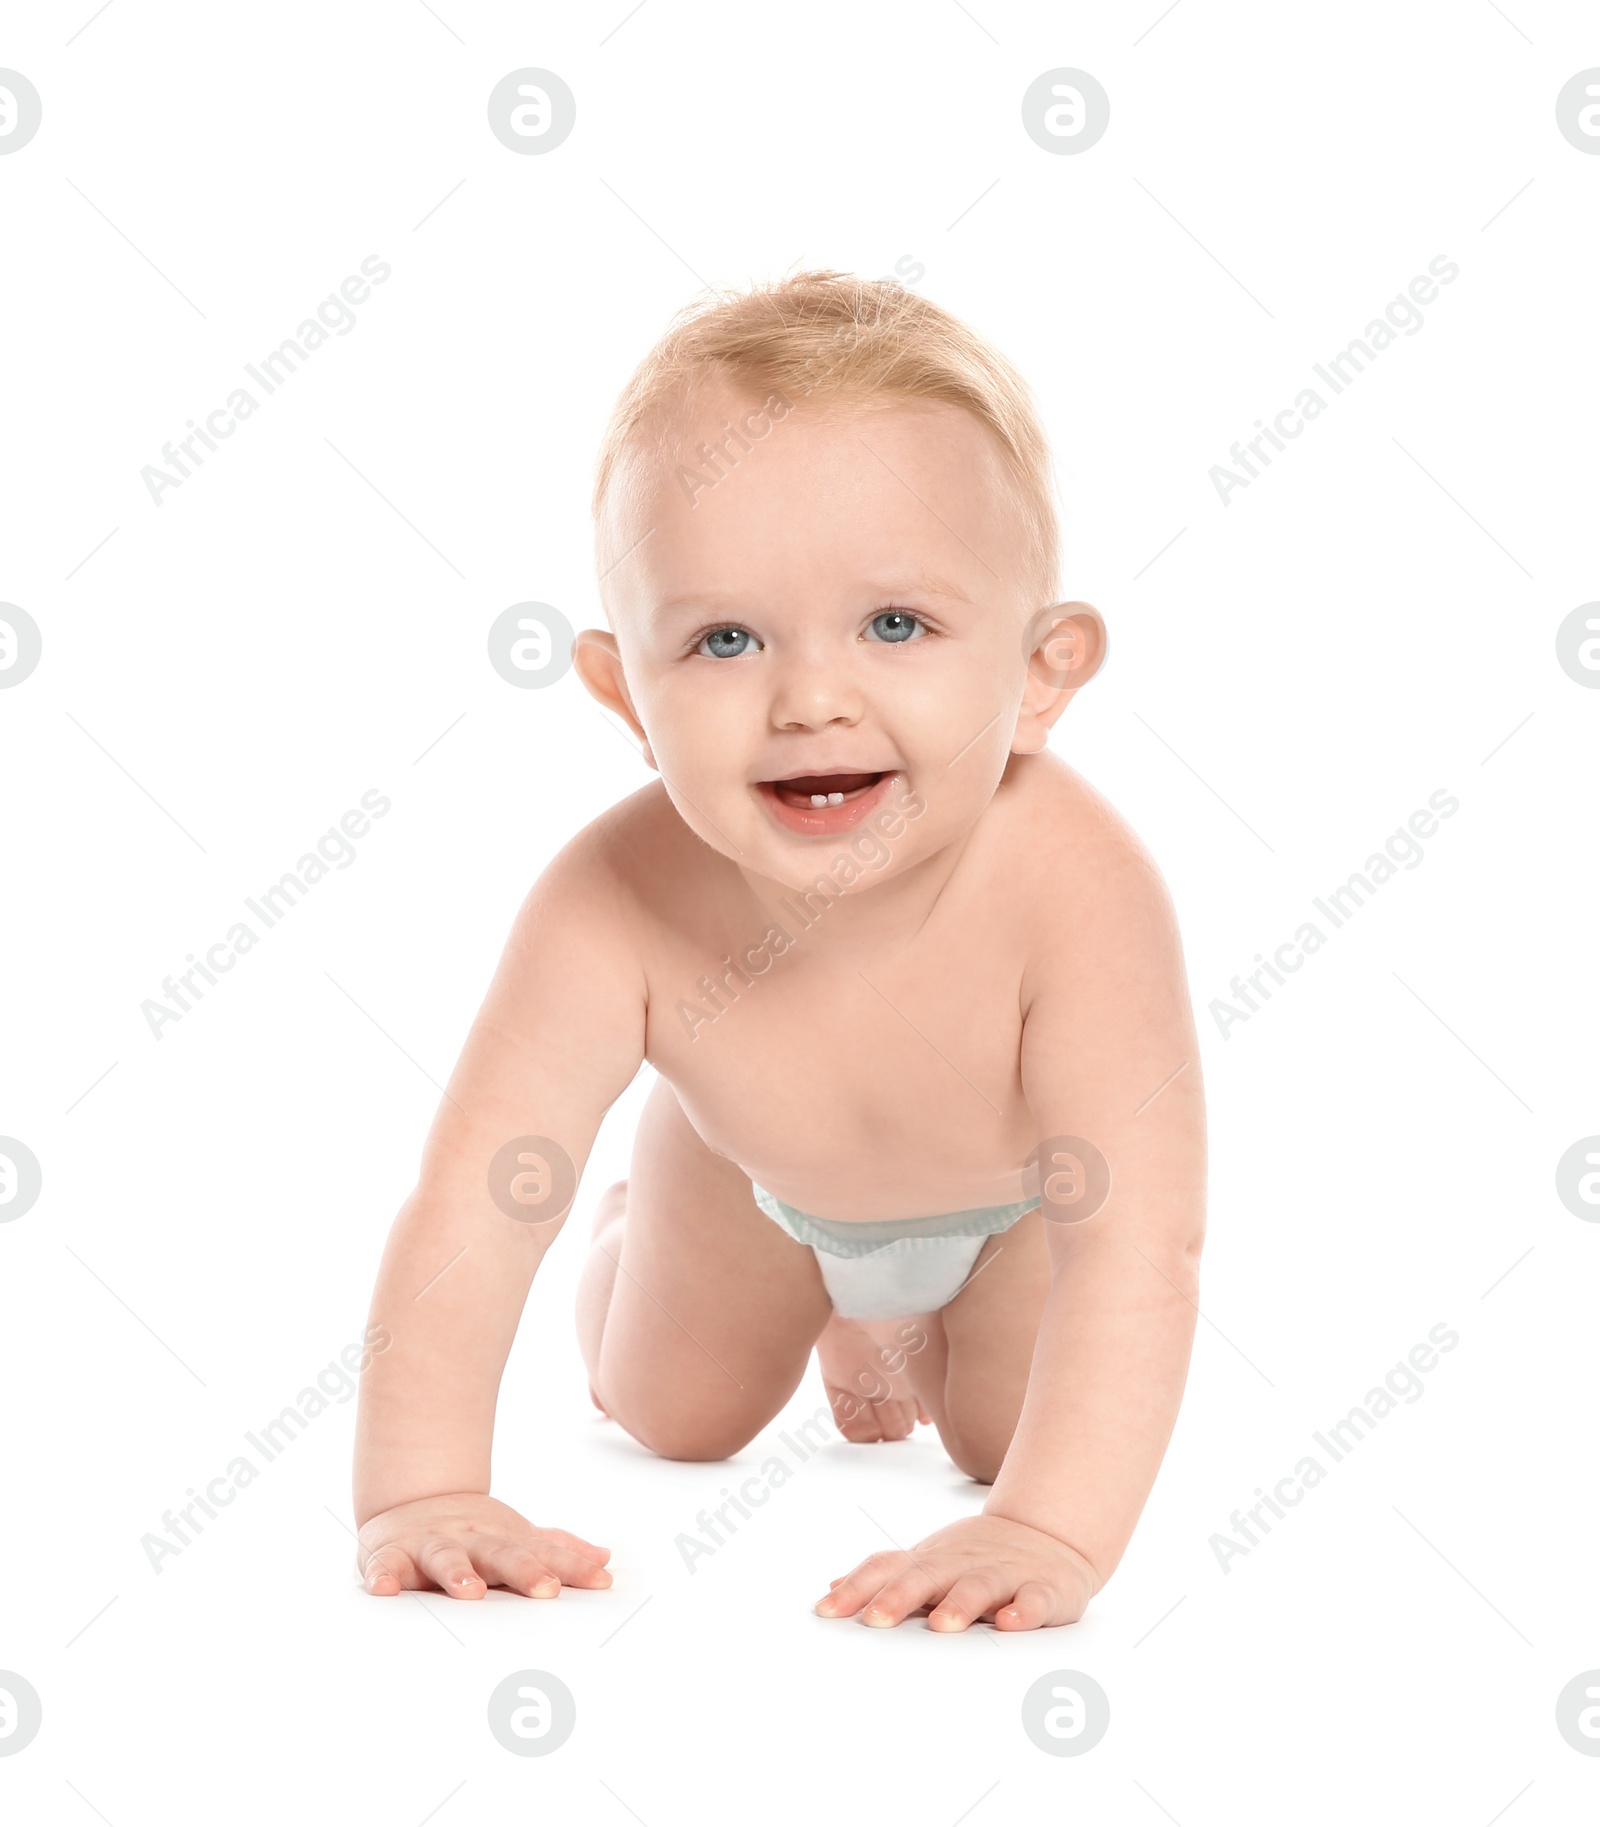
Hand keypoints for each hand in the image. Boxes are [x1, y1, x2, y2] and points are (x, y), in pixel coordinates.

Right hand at [356, 1493, 611, 1600]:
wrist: (412, 1500)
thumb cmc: (473, 1533)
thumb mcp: (515, 1538)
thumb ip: (556, 1551)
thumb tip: (605, 1560)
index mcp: (504, 1539)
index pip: (544, 1555)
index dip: (572, 1568)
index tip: (601, 1581)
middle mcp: (471, 1539)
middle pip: (501, 1554)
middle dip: (524, 1571)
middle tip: (547, 1589)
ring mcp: (432, 1545)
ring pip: (446, 1557)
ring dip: (458, 1574)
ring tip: (471, 1592)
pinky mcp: (391, 1554)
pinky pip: (385, 1565)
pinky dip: (383, 1576)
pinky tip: (384, 1589)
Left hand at [814, 1512, 1098, 1630]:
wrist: (1047, 1533)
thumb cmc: (975, 1557)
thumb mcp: (928, 1562)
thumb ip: (883, 1577)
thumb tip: (831, 1588)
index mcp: (931, 1562)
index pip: (888, 1568)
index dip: (857, 1587)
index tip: (826, 1611)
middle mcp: (961, 1564)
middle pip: (927, 1576)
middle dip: (900, 1597)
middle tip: (875, 1620)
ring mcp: (1003, 1574)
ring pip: (979, 1586)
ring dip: (961, 1603)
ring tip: (943, 1624)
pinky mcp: (1042, 1588)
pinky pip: (1034, 1598)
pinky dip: (1023, 1610)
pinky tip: (1010, 1622)